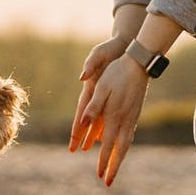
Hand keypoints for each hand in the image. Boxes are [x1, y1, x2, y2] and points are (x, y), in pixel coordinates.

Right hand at [68, 37, 127, 152]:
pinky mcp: (112, 94)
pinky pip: (108, 113)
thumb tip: (83, 77)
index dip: (77, 125)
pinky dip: (105, 124)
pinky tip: (105, 134)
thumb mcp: (98, 55)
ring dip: (93, 133)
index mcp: (91, 87)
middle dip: (82, 135)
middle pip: (87, 119)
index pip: (82, 110)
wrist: (122, 45)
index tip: (73, 140)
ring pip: (97, 119)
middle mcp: (95, 94)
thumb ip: (90, 65)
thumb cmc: (109, 49)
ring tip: (88, 148)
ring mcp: (104, 95)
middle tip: (75, 150)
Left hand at [74, 55, 148, 185]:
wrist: (139, 64)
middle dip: (114, 167)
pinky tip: (121, 149)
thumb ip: (93, 106)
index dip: (104, 161)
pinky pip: (128, 135)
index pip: (107, 145)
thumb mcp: (101, 87)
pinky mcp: (135, 113)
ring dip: (120, 159)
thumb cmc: (116, 73)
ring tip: (114, 170)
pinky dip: (124, 146)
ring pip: (126, 143)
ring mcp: (132, 117)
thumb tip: (82, 121)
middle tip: (108, 182)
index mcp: (114, 116)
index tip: (100, 176)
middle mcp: (125, 120)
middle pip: (120, 150)